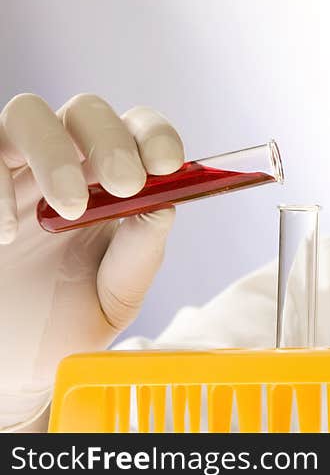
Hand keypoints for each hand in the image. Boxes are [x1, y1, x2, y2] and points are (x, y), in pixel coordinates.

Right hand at [0, 93, 183, 429]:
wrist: (6, 364)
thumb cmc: (62, 327)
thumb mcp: (114, 298)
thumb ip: (140, 252)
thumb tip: (163, 203)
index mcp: (111, 185)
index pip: (139, 130)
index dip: (156, 135)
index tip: (168, 164)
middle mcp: (63, 165)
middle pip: (87, 110)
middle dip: (112, 140)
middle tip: (125, 185)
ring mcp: (11, 170)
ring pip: (28, 112)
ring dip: (56, 152)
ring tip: (69, 209)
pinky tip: (6, 232)